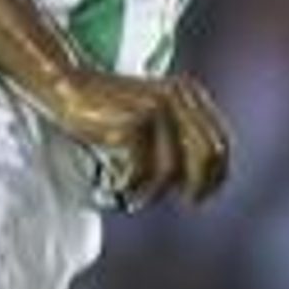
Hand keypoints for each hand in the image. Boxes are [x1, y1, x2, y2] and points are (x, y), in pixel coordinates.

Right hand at [43, 69, 231, 208]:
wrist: (68, 87)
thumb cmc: (108, 110)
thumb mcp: (152, 116)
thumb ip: (178, 138)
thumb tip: (197, 185)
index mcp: (188, 93)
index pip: (220, 141)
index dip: (217, 174)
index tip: (203, 196)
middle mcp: (178, 97)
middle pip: (206, 155)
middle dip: (197, 186)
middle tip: (186, 202)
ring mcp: (157, 107)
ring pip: (169, 170)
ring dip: (151, 193)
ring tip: (133, 198)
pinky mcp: (133, 121)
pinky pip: (140, 170)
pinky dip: (128, 185)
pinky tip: (114, 184)